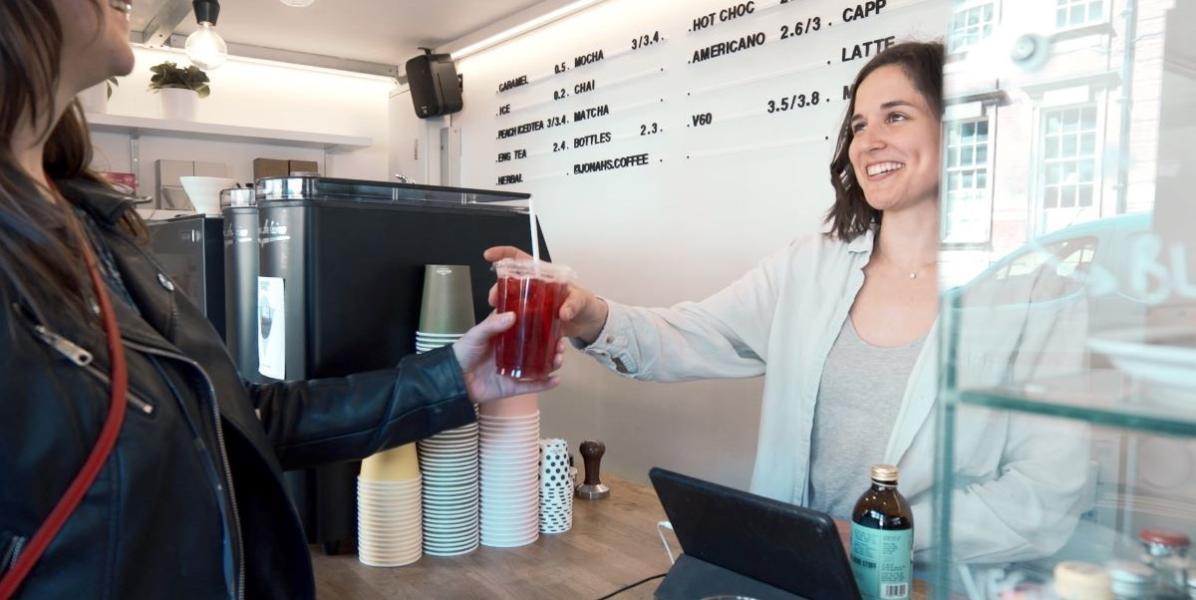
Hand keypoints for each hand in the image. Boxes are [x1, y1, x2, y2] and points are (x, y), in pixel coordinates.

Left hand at [452, 311, 564, 403]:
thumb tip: (513, 315)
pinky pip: (531, 386)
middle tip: (561, 344)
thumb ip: (493, 325)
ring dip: (552, 363)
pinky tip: (556, 380)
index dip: (543, 325)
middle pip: (538, 348)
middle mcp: (514, 352)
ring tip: (559, 359)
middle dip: (552, 346)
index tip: (556, 320)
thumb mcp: (476, 334)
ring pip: (539, 366)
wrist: (452, 380)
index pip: (528, 328)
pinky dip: (544, 384)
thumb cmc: (463, 352)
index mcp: (506, 337)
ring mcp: (515, 370)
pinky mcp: (513, 387)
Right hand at [482, 246, 609, 344]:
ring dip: (501, 309)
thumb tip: (563, 312)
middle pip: (510, 283)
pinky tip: (507, 333)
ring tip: (496, 317)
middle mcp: (534, 289)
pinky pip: (519, 323)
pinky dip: (513, 327)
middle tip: (494, 299)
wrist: (589, 323)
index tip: (489, 255)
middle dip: (497, 289)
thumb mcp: (581, 300)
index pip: (519, 259)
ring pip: (511, 304)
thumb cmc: (585, 303)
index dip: (504, 254)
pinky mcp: (533, 321)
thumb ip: (573, 304)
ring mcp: (532, 305)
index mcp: (543, 276)